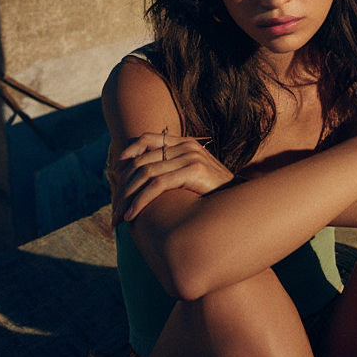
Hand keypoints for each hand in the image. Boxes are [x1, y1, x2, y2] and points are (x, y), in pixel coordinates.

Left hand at [113, 131, 234, 224]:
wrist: (241, 201)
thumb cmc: (214, 194)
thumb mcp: (193, 176)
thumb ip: (174, 171)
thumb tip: (146, 182)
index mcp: (185, 143)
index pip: (148, 138)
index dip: (129, 152)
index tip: (115, 173)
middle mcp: (186, 146)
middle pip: (142, 160)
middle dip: (123, 187)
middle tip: (115, 210)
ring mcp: (190, 157)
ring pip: (146, 173)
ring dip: (128, 197)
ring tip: (120, 217)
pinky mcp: (193, 171)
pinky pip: (157, 185)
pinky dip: (141, 201)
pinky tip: (133, 215)